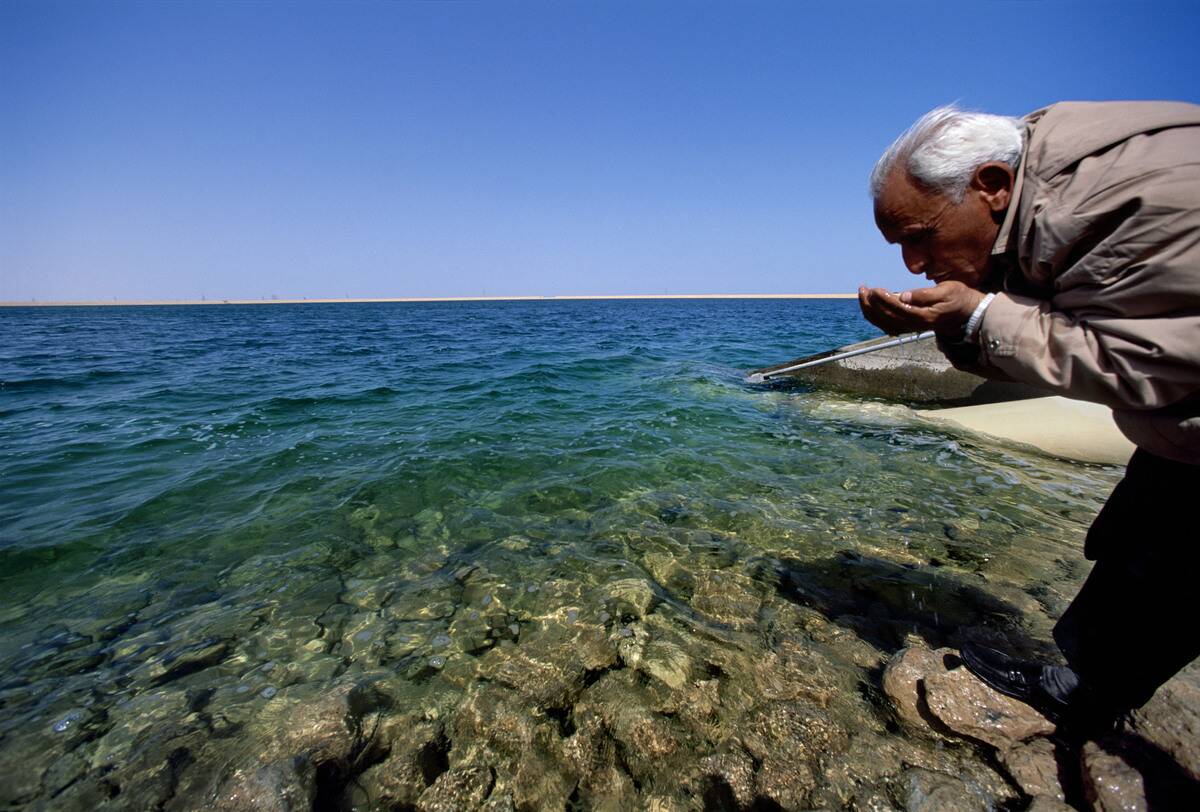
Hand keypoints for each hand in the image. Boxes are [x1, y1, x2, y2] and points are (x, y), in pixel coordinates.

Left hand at [858, 281, 983, 335]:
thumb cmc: (959, 297)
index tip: (874, 289)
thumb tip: (904, 296)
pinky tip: (870, 308)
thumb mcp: (947, 290)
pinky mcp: (911, 326)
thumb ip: (925, 294)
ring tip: (863, 295)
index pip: (898, 309)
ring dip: (871, 311)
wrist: (968, 313)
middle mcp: (915, 325)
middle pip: (887, 318)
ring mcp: (912, 327)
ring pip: (885, 324)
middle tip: (863, 289)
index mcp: (924, 316)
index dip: (884, 300)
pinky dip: (877, 319)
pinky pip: (889, 326)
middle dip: (872, 305)